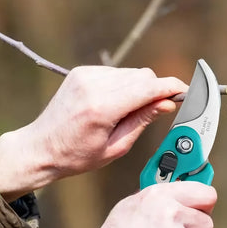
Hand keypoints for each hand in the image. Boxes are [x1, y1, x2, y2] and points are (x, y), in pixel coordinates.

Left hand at [0, 66, 186, 199]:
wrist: (40, 147)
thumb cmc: (76, 155)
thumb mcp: (115, 147)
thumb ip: (142, 121)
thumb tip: (166, 103)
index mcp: (102, 107)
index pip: (148, 87)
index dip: (171, 87)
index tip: (185, 91)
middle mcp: (93, 84)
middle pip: (142, 76)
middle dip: (155, 90)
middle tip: (156, 110)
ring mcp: (85, 75)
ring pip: (130, 73)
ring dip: (138, 88)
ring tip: (127, 112)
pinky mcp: (81, 72)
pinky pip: (115, 73)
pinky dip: (123, 85)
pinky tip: (113, 104)